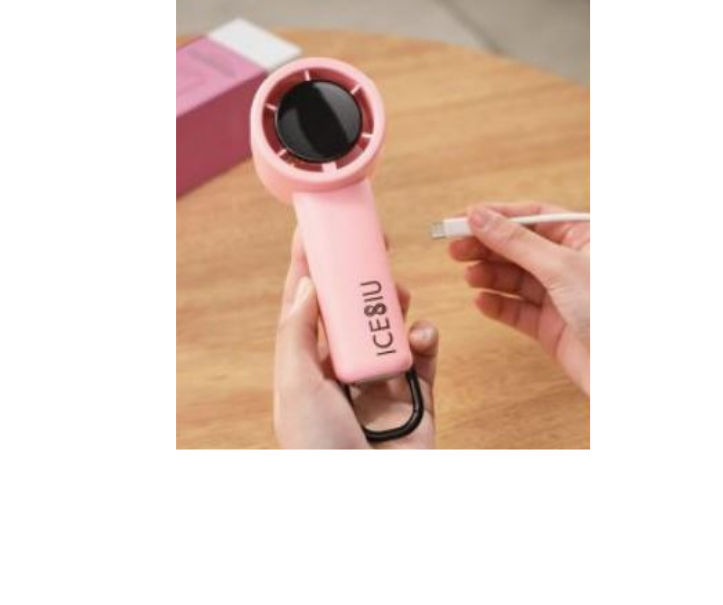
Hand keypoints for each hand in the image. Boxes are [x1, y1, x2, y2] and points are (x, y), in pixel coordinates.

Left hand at [275, 231, 438, 449]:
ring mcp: (381, 379)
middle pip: (354, 310)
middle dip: (363, 277)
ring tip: (399, 293)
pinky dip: (427, 338)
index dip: (311, 268)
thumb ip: (298, 331)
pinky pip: (425, 353)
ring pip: (392, 326)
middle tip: (373, 245)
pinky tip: (423, 335)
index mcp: (307, 365)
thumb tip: (306, 284)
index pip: (306, 306)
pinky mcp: (417, 393)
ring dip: (397, 303)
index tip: (315, 231)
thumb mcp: (295, 384)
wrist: (370, 491)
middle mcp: (342, 368)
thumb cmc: (319, 447)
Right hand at [450, 202, 590, 396]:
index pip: (533, 216)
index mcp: (583, 237)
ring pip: (515, 278)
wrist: (627, 370)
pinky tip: (482, 301)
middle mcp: (572, 264)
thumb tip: (480, 216)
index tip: (464, 218)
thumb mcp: (561, 267)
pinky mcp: (552, 327)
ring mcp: (562, 296)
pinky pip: (517, 311)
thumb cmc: (609, 311)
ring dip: (489, 275)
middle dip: (487, 246)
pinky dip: (498, 306)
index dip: (497, 215)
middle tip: (455, 247)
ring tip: (469, 275)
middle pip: (519, 246)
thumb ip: (517, 242)